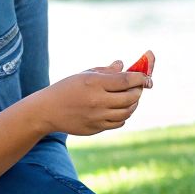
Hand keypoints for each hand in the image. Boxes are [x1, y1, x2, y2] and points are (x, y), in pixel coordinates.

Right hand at [33, 66, 148, 135]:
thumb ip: (107, 70)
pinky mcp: (96, 128)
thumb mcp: (85, 74)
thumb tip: (124, 65)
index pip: (126, 80)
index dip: (141, 78)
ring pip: (127, 112)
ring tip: (131, 98)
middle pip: (130, 97)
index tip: (147, 77)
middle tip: (139, 87)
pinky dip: (124, 115)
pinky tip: (120, 109)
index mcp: (94, 83)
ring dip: (133, 104)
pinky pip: (118, 123)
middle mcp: (97, 101)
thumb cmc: (67, 88)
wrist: (48, 110)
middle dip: (139, 91)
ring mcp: (97, 117)